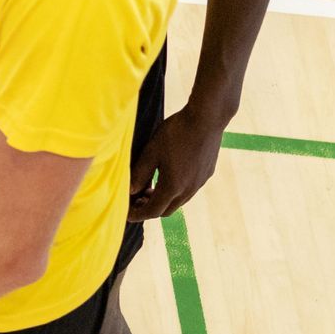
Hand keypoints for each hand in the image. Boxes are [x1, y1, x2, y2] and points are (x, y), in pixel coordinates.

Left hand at [128, 103, 225, 220]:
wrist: (207, 118)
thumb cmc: (176, 133)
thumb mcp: (151, 151)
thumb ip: (139, 173)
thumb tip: (130, 191)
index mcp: (172, 187)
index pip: (153, 211)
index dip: (138, 215)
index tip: (128, 215)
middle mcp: (188, 190)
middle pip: (167, 210)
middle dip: (150, 208)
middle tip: (137, 198)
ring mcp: (200, 182)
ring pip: (179, 201)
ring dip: (164, 199)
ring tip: (151, 187)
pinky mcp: (207, 173)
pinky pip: (189, 190)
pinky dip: (176, 190)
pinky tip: (169, 175)